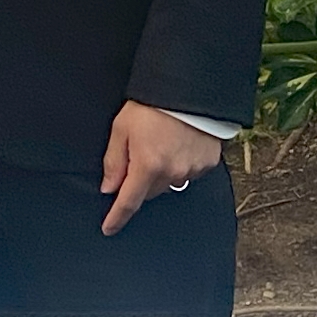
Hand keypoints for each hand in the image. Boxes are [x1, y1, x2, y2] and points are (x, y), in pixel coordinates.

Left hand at [100, 103, 226, 235]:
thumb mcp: (122, 128)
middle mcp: (171, 172)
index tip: (109, 229)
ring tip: (160, 146)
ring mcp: (192, 169)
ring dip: (160, 174)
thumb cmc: (152, 105)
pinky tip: (178, 146)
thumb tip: (109, 188)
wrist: (189, 88)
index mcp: (147, 165)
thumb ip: (114, 161)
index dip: (117, 217)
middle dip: (139, 182)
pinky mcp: (207, 163)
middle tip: (138, 158)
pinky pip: (188, 174)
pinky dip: (179, 166)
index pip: (128, 201)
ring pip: (169, 185)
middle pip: (149, 193)